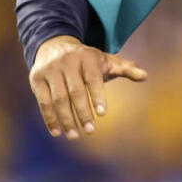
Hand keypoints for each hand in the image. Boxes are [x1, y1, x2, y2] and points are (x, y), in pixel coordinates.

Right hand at [28, 35, 146, 138]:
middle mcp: (67, 63)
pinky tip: (57, 132)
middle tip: (91, 131)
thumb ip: (125, 68)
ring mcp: (50, 70)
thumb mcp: (106, 60)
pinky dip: (49, 118)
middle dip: (83, 112)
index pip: (93, 79)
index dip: (97, 96)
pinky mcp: (36, 79)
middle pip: (75, 91)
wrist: (55, 45)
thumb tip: (145, 75)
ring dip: (66, 119)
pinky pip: (43, 102)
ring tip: (74, 135)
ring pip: (58, 99)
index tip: (102, 114)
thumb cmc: (87, 59)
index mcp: (87, 58)